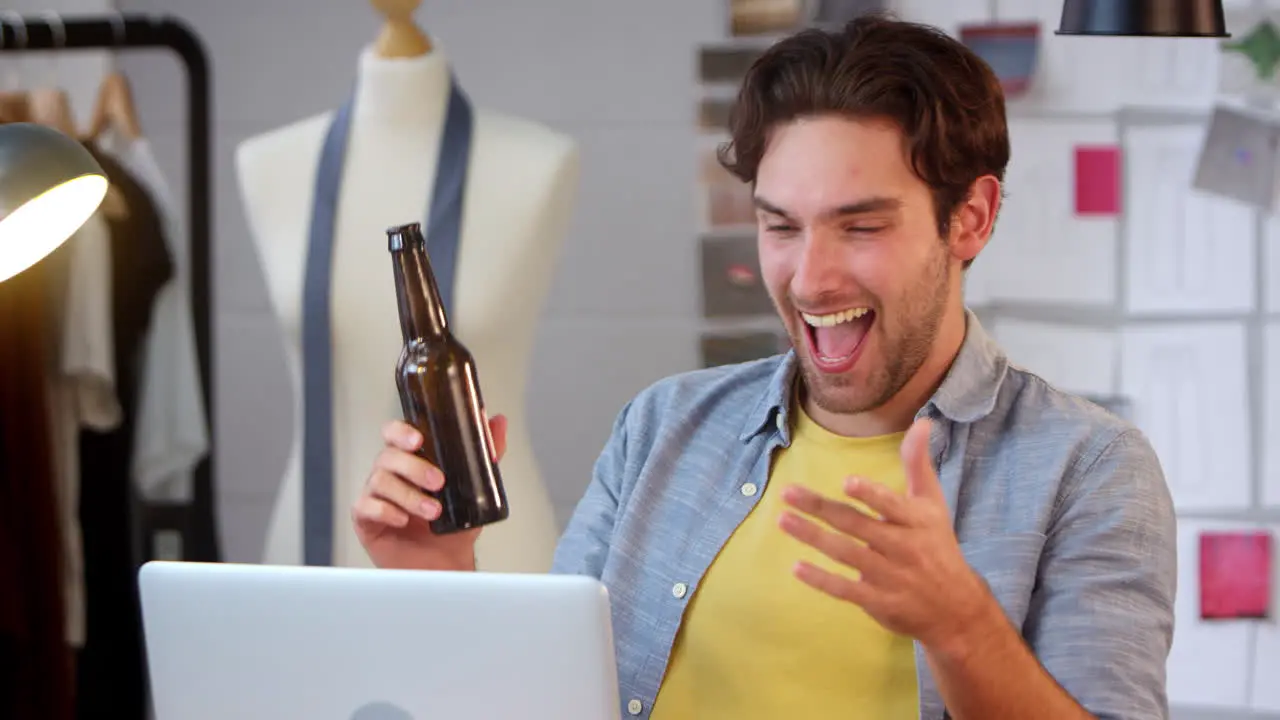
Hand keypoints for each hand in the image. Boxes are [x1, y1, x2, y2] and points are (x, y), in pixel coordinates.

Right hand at [351, 414, 507, 570]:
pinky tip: (404, 520)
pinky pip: (365, 507)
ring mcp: (375, 495)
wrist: (446, 565)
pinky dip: (387, 511)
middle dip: (414, 467)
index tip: (418, 439)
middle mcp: (390, 474)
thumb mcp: (475, 487)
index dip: (401, 431)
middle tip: (438, 482)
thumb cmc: (453, 527)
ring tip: (433, 510)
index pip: (395, 434)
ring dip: (409, 495)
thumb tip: (498, 423)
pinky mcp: (365, 519)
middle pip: (388, 456)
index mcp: (409, 460)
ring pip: (380, 481)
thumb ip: (486, 453)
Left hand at [777, 417, 994, 653]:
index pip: (892, 506)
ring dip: (811, 537)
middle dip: (820, 508)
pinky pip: (845, 589)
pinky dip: (821, 580)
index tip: (847, 482)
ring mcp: (888, 576)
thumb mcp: (932, 504)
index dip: (870, 495)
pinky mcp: (877, 601)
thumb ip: (918, 464)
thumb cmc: (937, 545)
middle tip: (786, 493)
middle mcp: (902, 547)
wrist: (956, 608)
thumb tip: (922, 421)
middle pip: (856, 525)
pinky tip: (796, 567)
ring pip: (845, 553)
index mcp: (916, 521)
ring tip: (782, 520)